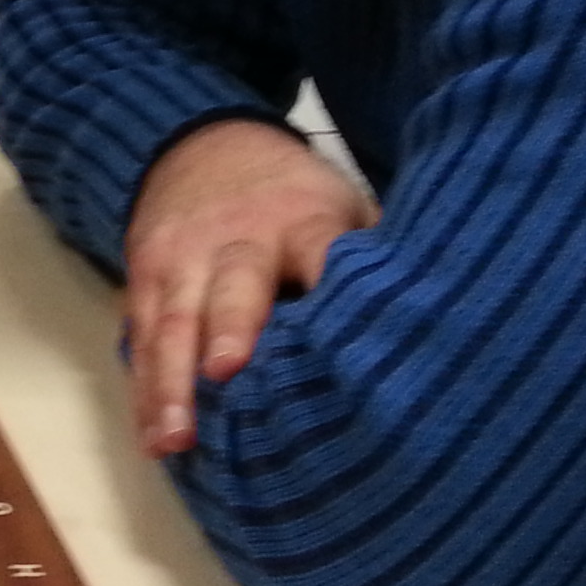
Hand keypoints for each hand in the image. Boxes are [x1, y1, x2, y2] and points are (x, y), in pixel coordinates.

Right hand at [120, 118, 374, 458]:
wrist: (203, 147)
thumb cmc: (295, 198)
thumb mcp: (344, 207)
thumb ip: (378, 260)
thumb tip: (444, 327)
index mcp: (302, 221)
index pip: (318, 247)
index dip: (322, 276)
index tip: (334, 324)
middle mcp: (236, 238)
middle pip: (231, 286)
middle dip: (226, 327)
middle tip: (226, 373)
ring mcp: (181, 258)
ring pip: (172, 322)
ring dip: (171, 382)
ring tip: (175, 439)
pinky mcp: (142, 277)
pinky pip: (140, 337)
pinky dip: (145, 389)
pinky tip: (154, 438)